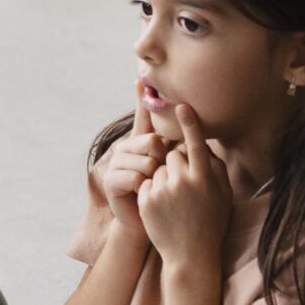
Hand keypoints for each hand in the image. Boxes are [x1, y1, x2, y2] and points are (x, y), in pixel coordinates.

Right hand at [98, 92, 168, 235]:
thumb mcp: (174, 170)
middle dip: (161, 159)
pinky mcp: (111, 181)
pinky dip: (144, 187)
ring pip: (144, 160)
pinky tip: (141, 193)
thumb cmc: (166, 197)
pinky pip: (135, 176)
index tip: (140, 79)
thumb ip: (179, 151)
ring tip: (151, 187)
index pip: (142, 117)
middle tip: (160, 175)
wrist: (149, 225)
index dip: (140, 98)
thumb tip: (193, 133)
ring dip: (154, 176)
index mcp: (142, 144)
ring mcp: (116, 164)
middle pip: (151, 141)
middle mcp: (126, 149)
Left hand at [137, 105, 232, 271]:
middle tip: (183, 186)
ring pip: (157, 167)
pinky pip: (145, 181)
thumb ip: (216, 169)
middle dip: (175, 163)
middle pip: (172, 154)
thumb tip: (206, 148)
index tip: (181, 105)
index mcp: (204, 178)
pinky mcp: (146, 199)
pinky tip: (162, 207)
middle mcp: (183, 181)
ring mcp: (163, 190)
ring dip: (163, 177)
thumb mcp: (222, 197)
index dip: (189, 123)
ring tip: (174, 201)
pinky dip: (151, 189)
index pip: (196, 144)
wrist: (189, 254)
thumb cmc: (210, 223)